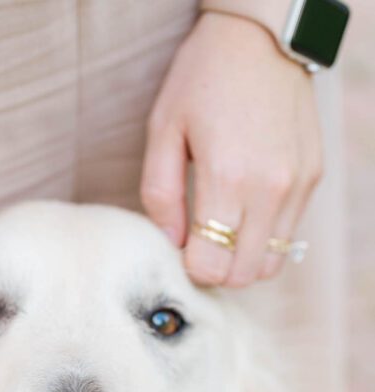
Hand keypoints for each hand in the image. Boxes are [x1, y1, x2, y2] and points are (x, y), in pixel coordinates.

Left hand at [141, 11, 321, 287]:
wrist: (261, 36)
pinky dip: (265, 237)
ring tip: (224, 232)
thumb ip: (160, 196)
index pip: (211, 265)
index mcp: (226, 178)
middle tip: (200, 245)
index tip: (181, 249)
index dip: (190, 267)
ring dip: (243, 259)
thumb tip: (172, 243)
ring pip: (270, 264)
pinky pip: (288, 235)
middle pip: (242, 274)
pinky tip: (246, 210)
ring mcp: (296, 185)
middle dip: (217, 269)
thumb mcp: (163, 131)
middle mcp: (269, 188)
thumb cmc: (202, 79)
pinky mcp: (313, 177)